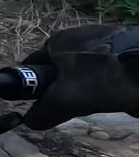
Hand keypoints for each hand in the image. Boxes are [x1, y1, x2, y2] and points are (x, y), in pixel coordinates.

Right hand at [22, 24, 138, 129]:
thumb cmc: (102, 78)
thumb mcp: (66, 99)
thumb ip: (44, 111)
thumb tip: (30, 122)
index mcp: (56, 41)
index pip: (34, 64)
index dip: (36, 85)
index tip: (48, 103)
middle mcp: (75, 34)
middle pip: (64, 69)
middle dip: (71, 89)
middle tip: (83, 106)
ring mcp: (102, 37)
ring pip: (89, 70)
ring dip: (95, 87)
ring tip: (110, 102)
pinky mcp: (123, 43)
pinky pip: (111, 68)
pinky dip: (115, 82)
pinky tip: (125, 94)